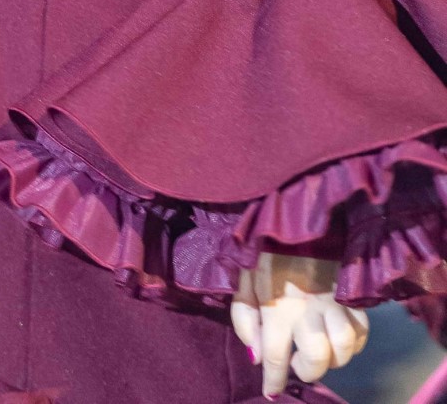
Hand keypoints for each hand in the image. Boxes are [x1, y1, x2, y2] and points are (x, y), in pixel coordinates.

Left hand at [229, 254, 368, 397]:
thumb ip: (244, 318)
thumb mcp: (242, 279)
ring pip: (344, 347)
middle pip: (317, 358)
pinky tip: (338, 337)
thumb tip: (255, 356)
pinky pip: (362, 330)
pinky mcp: (351, 295)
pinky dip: (353, 343)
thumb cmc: (264, 249)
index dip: (274, 381)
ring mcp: (333, 302)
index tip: (272, 391)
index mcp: (277, 305)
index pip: (276, 357)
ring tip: (319, 349)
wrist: (295, 216)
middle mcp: (308, 309)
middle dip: (307, 370)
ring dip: (332, 358)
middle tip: (296, 361)